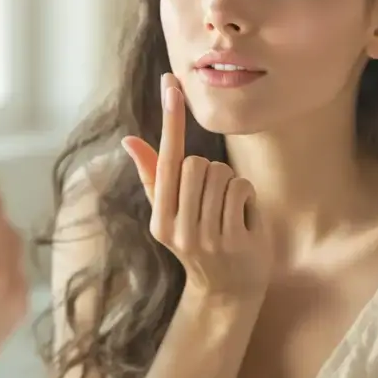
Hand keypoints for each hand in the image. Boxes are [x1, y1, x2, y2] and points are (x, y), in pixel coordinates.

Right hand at [121, 73, 271, 300]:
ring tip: (229, 212)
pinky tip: (245, 219)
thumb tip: (130, 140)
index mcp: (160, 218)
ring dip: (232, 186)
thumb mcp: (173, 215)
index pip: (165, 159)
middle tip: (216, 199)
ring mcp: (206, 237)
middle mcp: (178, 229)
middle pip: (199, 163)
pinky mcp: (234, 241)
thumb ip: (154, 176)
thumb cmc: (202, 244)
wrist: (227, 295)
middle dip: (213, 172)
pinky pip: (242, 190)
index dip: (170, 119)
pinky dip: (248, 197)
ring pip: (222, 175)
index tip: (172, 82)